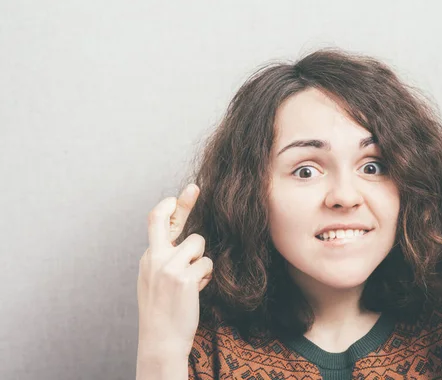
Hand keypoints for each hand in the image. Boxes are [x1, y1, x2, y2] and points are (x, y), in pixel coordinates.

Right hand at [137, 184, 212, 358]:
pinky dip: (206, 276)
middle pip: (167, 219)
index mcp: (148, 257)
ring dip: (201, 259)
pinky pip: (208, 264)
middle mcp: (154, 257)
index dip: (169, 206)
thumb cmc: (162, 309)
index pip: (155, 222)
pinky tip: (197, 290)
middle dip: (183, 201)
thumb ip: (167, 256)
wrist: (160, 339)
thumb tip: (183, 239)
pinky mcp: (184, 277)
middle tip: (195, 187)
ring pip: (198, 243)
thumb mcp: (156, 278)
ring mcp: (168, 266)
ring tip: (193, 281)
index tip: (180, 195)